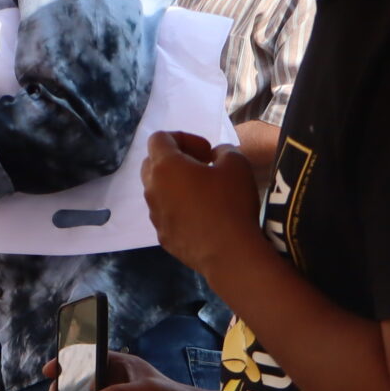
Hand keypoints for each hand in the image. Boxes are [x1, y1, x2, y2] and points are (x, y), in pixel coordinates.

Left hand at [140, 132, 265, 274]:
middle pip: (152, 163)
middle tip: (202, 167)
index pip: (158, 138)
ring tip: (203, 192)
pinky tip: (202, 216)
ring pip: (157, 190)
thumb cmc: (231, 202)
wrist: (229, 253)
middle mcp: (152, 189)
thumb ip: (223, 151)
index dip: (182, 137)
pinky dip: (178, 207)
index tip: (205, 151)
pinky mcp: (162, 236)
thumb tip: (215, 155)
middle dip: (175, 159)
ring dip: (175, 184)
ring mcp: (154, 215)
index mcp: (165, 167)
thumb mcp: (236, 163)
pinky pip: (165, 213)